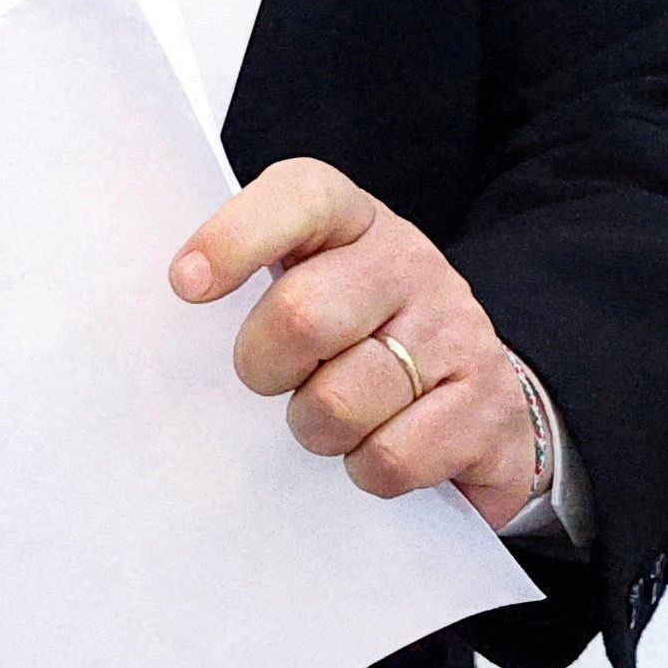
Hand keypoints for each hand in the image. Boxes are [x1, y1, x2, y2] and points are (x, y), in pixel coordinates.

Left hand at [173, 159, 552, 532]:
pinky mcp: (486, 406)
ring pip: (341, 401)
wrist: (483, 400)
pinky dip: (368, 470)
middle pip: (303, 314)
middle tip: (271, 380)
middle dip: (264, 366)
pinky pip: (392, 457)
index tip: (186, 285)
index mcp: (355, 222)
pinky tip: (376, 448)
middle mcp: (409, 263)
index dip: (236, 236)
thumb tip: (181, 295)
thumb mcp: (313, 287)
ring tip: (329, 420)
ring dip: (316, 430)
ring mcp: (456, 331)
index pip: (301, 196)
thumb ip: (255, 282)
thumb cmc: (364, 339)